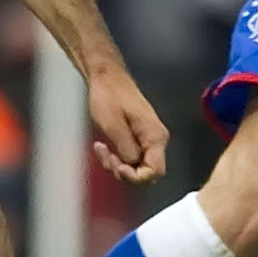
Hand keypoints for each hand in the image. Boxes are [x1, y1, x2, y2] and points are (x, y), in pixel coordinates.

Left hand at [86, 65, 167, 184]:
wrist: (106, 78)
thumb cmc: (109, 97)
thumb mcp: (113, 126)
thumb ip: (127, 149)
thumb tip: (133, 165)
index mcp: (155, 136)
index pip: (155, 171)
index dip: (136, 177)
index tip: (117, 167)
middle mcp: (156, 140)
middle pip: (146, 172)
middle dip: (125, 172)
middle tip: (107, 157)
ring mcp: (147, 140)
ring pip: (136, 167)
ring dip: (117, 165)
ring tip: (101, 149)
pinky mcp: (138, 139)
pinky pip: (130, 158)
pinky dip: (116, 158)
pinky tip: (102, 146)